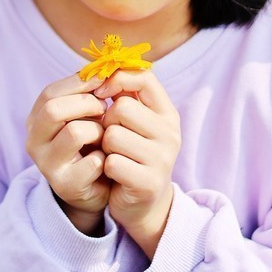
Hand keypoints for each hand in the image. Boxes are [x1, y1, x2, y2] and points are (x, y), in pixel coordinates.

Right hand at [25, 73, 108, 234]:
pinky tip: (107, 160)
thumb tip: (104, 66)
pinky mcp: (65, 185)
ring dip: (97, 131)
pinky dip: (105, 157)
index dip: (79, 83)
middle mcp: (33, 142)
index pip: (49, 92)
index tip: (104, 81)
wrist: (97, 187)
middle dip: (86, 104)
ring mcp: (47, 165)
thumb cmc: (92, 143)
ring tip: (105, 137)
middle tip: (105, 109)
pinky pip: (92, 162)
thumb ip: (88, 91)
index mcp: (35, 120)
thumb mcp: (85, 114)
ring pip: (74, 132)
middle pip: (54, 109)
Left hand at [94, 69, 180, 257]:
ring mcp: (162, 159)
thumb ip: (124, 94)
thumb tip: (102, 68)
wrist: (142, 203)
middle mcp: (171, 133)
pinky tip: (114, 174)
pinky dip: (106, 167)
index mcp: (167, 113)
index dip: (116, 79)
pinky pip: (112, 162)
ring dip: (104, 146)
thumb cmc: (131, 154)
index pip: (144, 77)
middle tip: (109, 136)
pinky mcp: (148, 182)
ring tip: (112, 155)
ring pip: (113, 135)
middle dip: (106, 120)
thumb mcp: (135, 122)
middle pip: (122, 107)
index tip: (100, 92)